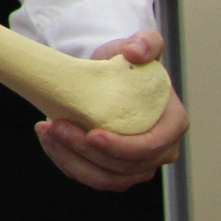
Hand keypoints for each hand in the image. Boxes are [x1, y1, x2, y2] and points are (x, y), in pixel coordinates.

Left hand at [36, 31, 188, 190]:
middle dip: (87, 151)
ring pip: (105, 179)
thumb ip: (145, 42)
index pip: (152, 147)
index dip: (123, 147)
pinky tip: (47, 137)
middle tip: (57, 126)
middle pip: (124, 167)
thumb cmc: (125, 63)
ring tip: (48, 130)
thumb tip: (136, 52)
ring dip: (72, 158)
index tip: (93, 133)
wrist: (105, 76)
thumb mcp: (137, 44)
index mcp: (172, 124)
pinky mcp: (112, 170)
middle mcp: (160, 151)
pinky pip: (88, 176)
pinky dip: (65, 161)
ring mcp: (136, 165)